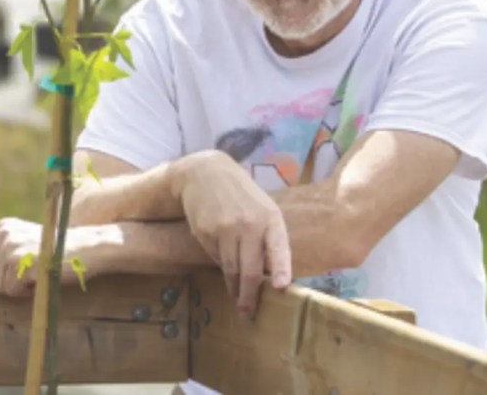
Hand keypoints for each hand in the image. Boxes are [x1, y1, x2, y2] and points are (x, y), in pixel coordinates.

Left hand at [0, 217, 114, 296]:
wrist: (88, 249)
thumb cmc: (59, 254)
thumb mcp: (27, 245)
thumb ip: (6, 253)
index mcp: (3, 227)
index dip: (8, 275)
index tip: (30, 267)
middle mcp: (4, 233)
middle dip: (11, 283)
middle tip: (36, 273)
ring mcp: (11, 246)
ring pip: (0, 286)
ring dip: (20, 288)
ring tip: (40, 274)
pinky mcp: (20, 260)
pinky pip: (11, 290)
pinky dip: (26, 292)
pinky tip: (42, 278)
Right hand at [174, 150, 291, 317]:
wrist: (205, 173)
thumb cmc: (242, 195)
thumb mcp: (263, 208)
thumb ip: (269, 237)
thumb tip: (272, 275)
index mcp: (270, 218)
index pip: (277, 247)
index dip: (280, 268)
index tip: (281, 287)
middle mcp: (248, 224)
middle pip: (250, 269)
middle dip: (249, 296)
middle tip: (248, 313)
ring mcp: (225, 228)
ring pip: (231, 269)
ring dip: (234, 288)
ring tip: (238, 300)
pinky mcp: (206, 232)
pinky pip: (216, 258)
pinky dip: (221, 265)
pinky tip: (224, 263)